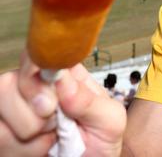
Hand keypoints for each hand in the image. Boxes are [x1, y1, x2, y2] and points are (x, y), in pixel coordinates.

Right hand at [0, 51, 125, 155]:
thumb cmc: (101, 141)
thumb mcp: (110, 120)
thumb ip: (90, 100)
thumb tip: (63, 81)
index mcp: (63, 76)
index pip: (37, 55)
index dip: (35, 72)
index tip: (50, 101)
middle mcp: (35, 88)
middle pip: (7, 82)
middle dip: (32, 111)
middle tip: (56, 123)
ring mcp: (15, 111)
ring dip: (29, 134)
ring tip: (53, 139)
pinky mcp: (5, 132)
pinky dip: (22, 150)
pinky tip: (42, 150)